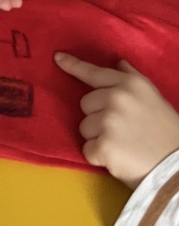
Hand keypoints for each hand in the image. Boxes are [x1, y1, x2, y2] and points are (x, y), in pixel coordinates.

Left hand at [55, 54, 178, 189]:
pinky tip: (119, 158)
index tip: (58, 58)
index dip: (73, 65)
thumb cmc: (167, 132)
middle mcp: (116, 98)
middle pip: (85, 103)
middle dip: (97, 116)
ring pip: (84, 127)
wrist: (178, 167)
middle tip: (122, 130)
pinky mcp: (104, 146)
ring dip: (98, 138)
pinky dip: (99, 157)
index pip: (94, 73)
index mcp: (129, 84)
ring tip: (123, 145)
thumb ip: (133, 78)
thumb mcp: (154, 97)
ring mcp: (108, 121)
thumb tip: (118, 62)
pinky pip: (87, 149)